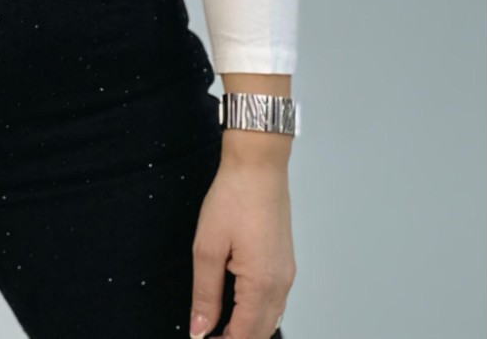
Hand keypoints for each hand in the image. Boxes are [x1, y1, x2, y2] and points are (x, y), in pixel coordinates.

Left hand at [188, 152, 294, 337]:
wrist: (258, 165)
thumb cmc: (234, 198)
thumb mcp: (208, 247)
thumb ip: (205, 294)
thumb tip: (199, 329)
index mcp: (262, 284)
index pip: (245, 336)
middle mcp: (281, 284)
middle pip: (262, 332)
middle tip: (208, 334)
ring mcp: (287, 273)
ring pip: (271, 318)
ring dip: (248, 329)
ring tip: (219, 325)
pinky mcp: (285, 262)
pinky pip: (275, 301)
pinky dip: (258, 312)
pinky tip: (238, 305)